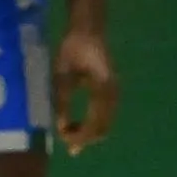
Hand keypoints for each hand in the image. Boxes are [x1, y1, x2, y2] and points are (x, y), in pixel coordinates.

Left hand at [53, 26, 117, 153]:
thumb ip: (62, 102)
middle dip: (85, 139)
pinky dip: (94, 125)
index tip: (64, 141)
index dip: (80, 137)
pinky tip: (80, 126)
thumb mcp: (62, 75)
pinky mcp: (111, 92)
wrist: (88, 30)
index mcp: (103, 92)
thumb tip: (61, 127)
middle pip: (103, 129)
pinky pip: (105, 116)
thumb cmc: (73, 49)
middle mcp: (113, 96)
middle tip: (68, 146)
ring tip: (72, 138)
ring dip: (90, 134)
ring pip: (105, 124)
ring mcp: (114, 95)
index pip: (94, 125)